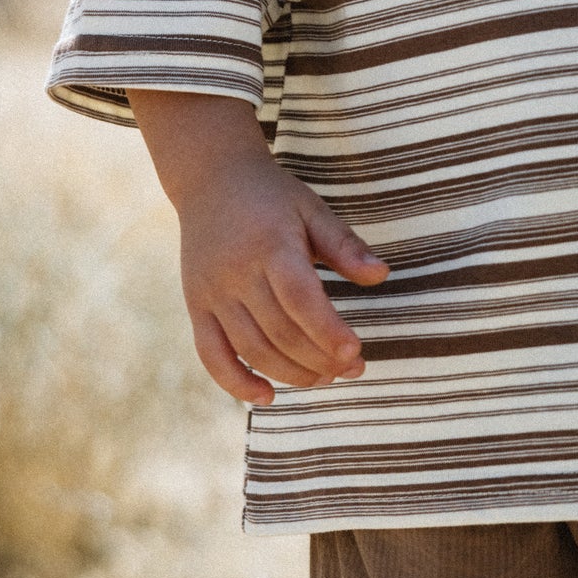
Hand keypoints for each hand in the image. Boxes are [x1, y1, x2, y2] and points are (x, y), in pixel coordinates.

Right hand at [178, 154, 389, 405]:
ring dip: (288, 373)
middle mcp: (237, 273)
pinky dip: (235, 382)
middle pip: (279, 331)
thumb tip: (382, 275)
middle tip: (352, 371)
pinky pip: (211, 354)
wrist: (211, 180)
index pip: (300, 299)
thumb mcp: (312, 210)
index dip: (328, 332)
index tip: (355, 354)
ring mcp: (211, 292)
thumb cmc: (273, 197)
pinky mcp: (195, 306)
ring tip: (322, 379)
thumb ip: (345, 245)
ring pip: (250, 348)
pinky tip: (267, 397)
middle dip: (319, 359)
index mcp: (271, 245)